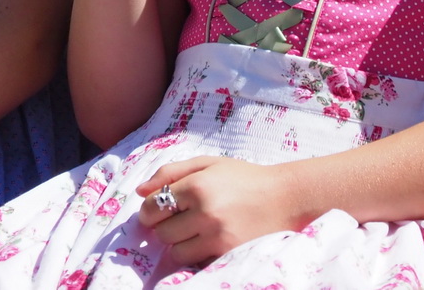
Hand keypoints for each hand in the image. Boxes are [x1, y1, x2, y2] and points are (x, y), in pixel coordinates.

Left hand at [135, 155, 314, 266]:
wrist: (284, 198)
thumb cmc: (243, 177)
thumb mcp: (209, 163)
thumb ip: (171, 172)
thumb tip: (140, 192)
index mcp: (197, 185)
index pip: (153, 206)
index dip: (149, 211)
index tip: (156, 211)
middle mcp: (204, 212)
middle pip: (161, 232)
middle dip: (163, 227)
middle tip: (177, 220)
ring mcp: (216, 236)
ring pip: (174, 251)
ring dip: (178, 243)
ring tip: (192, 231)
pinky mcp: (226, 253)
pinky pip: (194, 261)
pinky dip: (194, 253)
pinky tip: (205, 240)